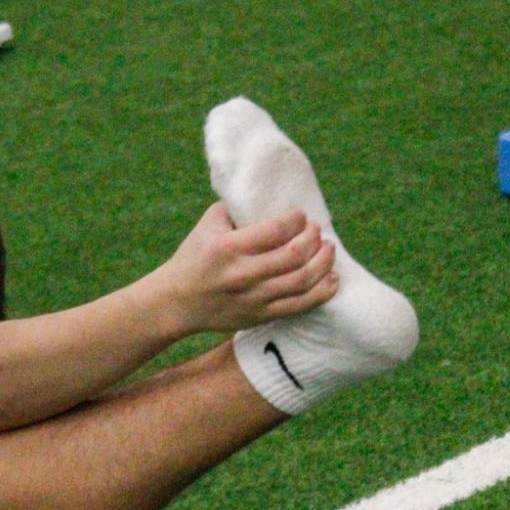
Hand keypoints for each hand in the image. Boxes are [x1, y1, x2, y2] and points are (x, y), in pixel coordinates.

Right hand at [154, 201, 337, 336]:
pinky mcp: (260, 316)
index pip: (276, 230)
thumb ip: (238, 208)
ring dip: (324, 263)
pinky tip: (332, 279)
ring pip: (302, 282)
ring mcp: (252, 299)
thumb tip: (272, 193)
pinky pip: (300, 306)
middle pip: (294, 256)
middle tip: (317, 230)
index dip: (298, 220)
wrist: (176, 301)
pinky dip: (322, 292)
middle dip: (314, 238)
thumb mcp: (209, 224)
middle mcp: (241, 274)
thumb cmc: (195, 255)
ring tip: (329, 249)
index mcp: (227, 247)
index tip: (301, 215)